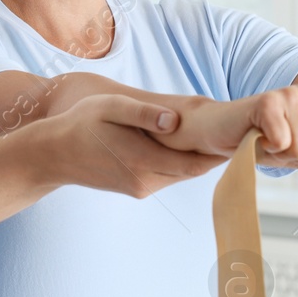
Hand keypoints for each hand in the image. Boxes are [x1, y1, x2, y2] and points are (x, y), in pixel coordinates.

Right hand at [32, 93, 226, 197]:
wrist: (52, 155)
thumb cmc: (81, 125)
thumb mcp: (109, 108)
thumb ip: (142, 113)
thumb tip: (173, 119)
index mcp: (143, 161)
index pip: (196, 163)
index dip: (222, 153)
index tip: (244, 139)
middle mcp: (146, 181)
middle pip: (194, 171)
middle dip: (217, 155)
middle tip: (244, 136)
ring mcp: (142, 188)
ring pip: (182, 174)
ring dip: (199, 159)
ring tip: (224, 137)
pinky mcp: (137, 188)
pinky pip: (168, 175)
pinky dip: (181, 162)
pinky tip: (189, 144)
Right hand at [164, 83, 297, 172]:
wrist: (224, 134)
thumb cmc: (265, 141)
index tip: (294, 144)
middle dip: (297, 157)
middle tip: (278, 143)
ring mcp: (291, 94)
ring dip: (280, 153)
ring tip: (268, 139)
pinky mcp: (268, 102)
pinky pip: (282, 142)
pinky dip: (267, 148)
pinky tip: (258, 135)